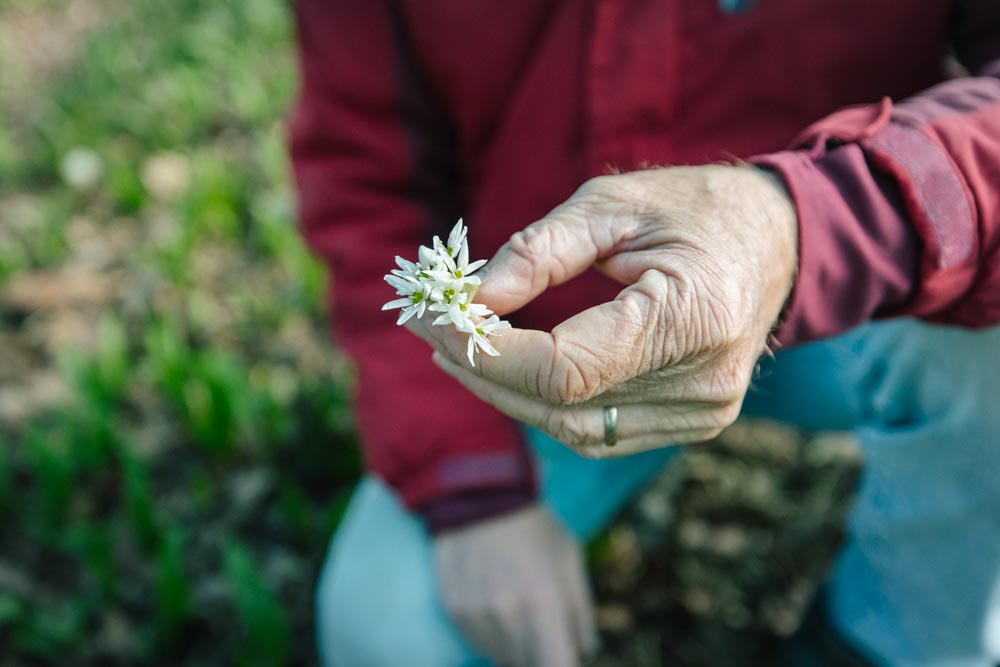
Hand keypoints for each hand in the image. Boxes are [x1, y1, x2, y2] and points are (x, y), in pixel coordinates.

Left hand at [415, 165, 797, 456]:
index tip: (436, 317)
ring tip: (457, 347)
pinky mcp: (696, 421)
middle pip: (562, 406)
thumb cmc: (698, 209)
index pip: (564, 369)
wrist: (779, 242)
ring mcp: (704, 412)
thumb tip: (469, 301)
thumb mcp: (613, 204)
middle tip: (431, 327)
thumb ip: (537, 253)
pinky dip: (545, 404)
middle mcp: (704, 382)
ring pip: (574, 430)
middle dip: (483, 369)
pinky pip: (599, 430)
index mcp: (692, 318)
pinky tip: (510, 369)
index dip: (488, 352)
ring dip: (506, 393)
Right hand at [434, 505, 597, 666]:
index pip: (556, 666)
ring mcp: (477, 613)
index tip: (563, 656)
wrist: (480, 494)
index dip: (563, 665)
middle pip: (529, 665)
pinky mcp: (454, 609)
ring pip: (502, 657)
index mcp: (544, 601)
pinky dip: (491, 636)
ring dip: (515, 647)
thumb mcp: (570, 559)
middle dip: (541, 652)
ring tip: (518, 608)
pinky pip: (477, 643)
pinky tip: (495, 605)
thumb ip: (582, 611)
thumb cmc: (534, 527)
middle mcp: (508, 613)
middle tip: (543, 623)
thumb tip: (586, 649)